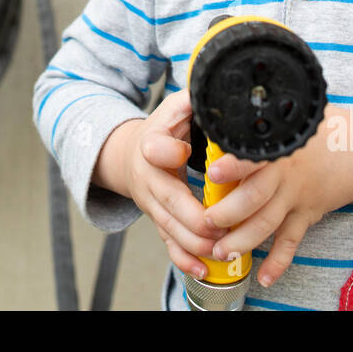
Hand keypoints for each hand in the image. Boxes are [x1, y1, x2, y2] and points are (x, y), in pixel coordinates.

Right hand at [123, 88, 229, 278]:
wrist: (130, 154)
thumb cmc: (163, 130)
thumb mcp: (175, 108)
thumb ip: (193, 99)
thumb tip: (215, 82)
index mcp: (151, 143)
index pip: (156, 149)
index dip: (170, 152)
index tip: (185, 152)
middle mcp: (148, 176)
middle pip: (167, 200)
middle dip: (193, 217)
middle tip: (219, 226)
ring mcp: (151, 202)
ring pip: (169, 227)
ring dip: (195, 242)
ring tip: (221, 248)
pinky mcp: (157, 219)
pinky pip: (168, 243)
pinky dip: (184, 259)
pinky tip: (204, 269)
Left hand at [201, 102, 352, 287]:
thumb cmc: (323, 128)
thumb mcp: (291, 117)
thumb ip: (261, 120)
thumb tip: (223, 107)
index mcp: (277, 147)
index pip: (253, 156)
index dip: (233, 165)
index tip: (213, 172)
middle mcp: (285, 174)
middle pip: (254, 198)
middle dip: (227, 214)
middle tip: (206, 223)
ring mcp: (297, 197)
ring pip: (266, 224)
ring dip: (242, 241)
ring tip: (220, 252)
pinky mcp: (308, 214)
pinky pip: (291, 242)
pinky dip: (279, 262)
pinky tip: (265, 276)